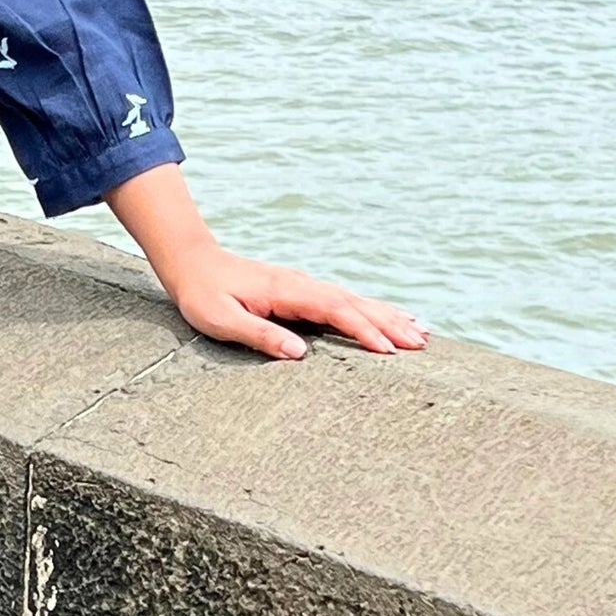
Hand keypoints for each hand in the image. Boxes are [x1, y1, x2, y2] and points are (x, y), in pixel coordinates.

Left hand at [162, 243, 428, 362]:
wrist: (193, 262)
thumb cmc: (202, 294)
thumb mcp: (221, 319)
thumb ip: (258, 334)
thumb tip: (299, 353)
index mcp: (285, 291)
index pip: (333, 310)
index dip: (362, 330)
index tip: (388, 350)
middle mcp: (301, 285)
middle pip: (354, 303)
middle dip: (389, 323)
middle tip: (422, 343)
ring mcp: (305, 286)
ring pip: (354, 301)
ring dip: (387, 315)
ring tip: (421, 332)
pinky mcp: (303, 292)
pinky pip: (344, 301)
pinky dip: (371, 310)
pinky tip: (389, 318)